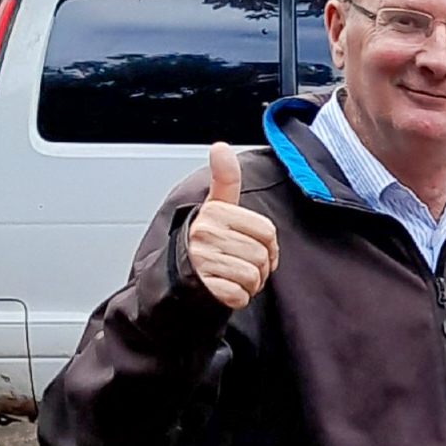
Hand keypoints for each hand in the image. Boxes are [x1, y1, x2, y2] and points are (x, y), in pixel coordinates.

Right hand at [188, 143, 278, 308]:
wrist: (177, 278)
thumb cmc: (204, 242)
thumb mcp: (215, 207)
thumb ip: (225, 179)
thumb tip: (220, 147)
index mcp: (214, 213)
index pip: (267, 232)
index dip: (268, 245)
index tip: (253, 246)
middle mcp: (204, 234)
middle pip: (262, 255)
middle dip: (259, 266)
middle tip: (240, 265)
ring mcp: (201, 260)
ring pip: (253, 276)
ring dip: (249, 283)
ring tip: (232, 276)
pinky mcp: (202, 287)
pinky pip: (240, 295)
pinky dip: (238, 297)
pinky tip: (224, 289)